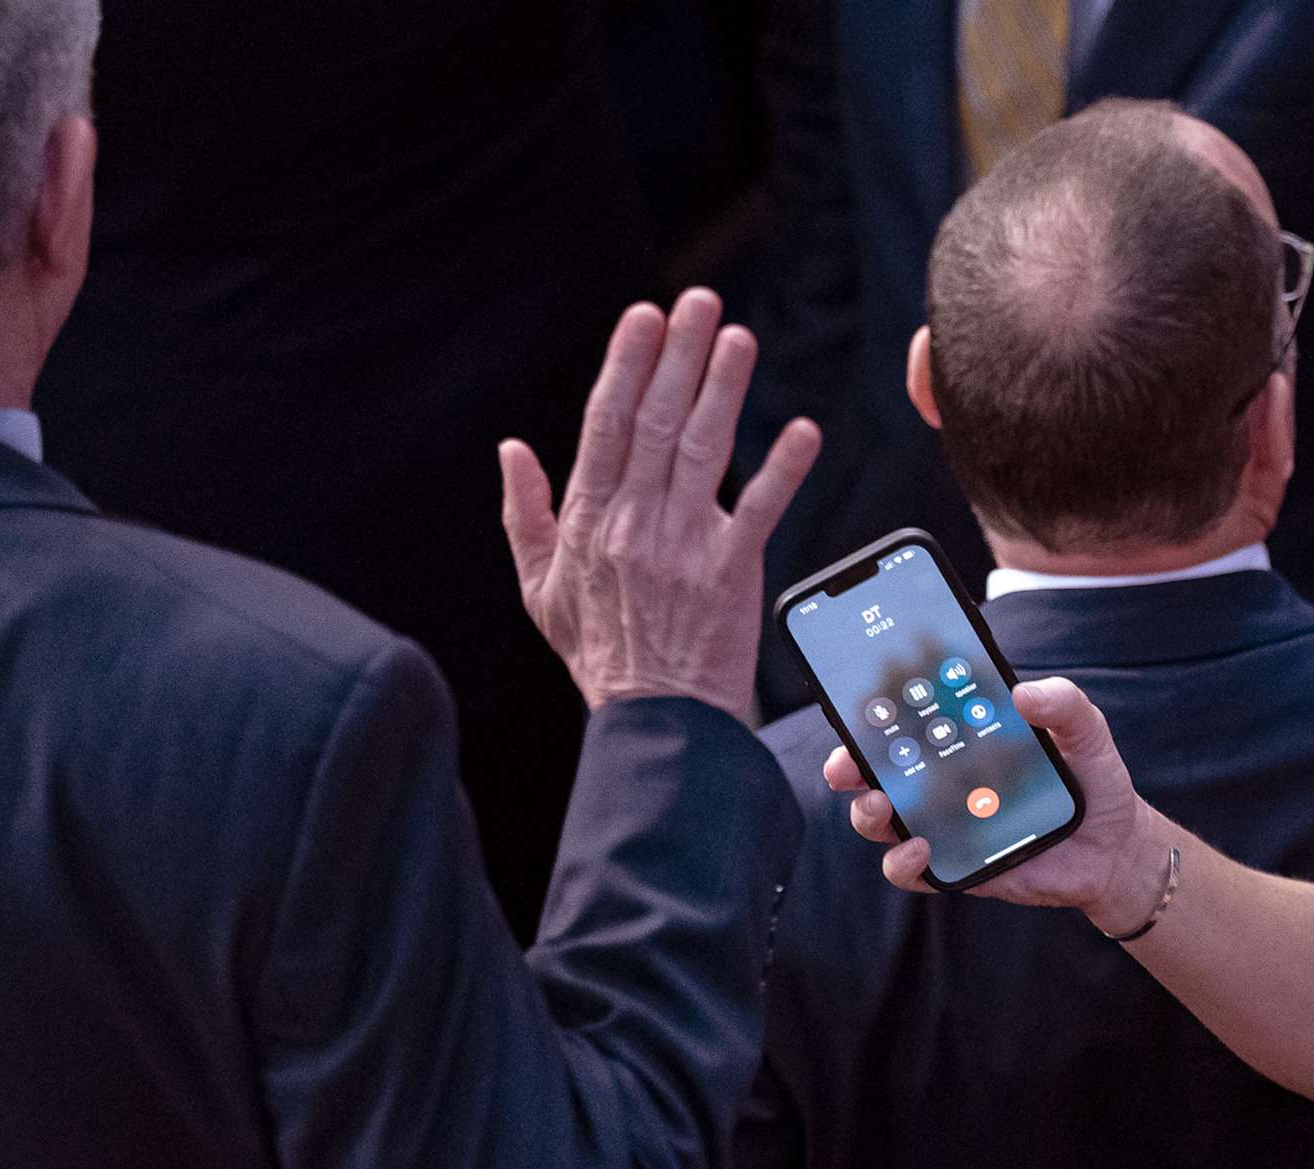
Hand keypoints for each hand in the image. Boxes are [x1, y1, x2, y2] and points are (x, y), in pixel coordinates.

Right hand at [500, 289, 821, 714]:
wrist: (654, 721)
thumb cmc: (601, 655)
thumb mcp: (539, 588)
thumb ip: (524, 514)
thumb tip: (511, 448)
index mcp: (589, 519)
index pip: (606, 424)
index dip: (627, 364)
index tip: (643, 317)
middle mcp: (634, 522)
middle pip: (657, 420)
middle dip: (679, 355)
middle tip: (698, 302)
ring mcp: (683, 545)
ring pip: (704, 450)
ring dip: (724, 389)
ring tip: (738, 338)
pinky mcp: (732, 571)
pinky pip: (760, 509)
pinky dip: (782, 468)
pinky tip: (802, 430)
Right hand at [821, 676, 1169, 927]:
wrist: (1115, 848)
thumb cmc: (1091, 783)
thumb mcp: (1086, 733)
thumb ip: (1064, 704)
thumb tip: (1024, 694)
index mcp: (962, 738)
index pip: (905, 719)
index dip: (871, 710)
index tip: (857, 700)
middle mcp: (942, 779)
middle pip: (875, 770)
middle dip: (848, 764)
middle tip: (847, 764)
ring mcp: (943, 824)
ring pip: (880, 820)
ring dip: (868, 813)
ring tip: (883, 807)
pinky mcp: (953, 865)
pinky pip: (910, 870)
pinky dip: (904, 862)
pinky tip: (921, 849)